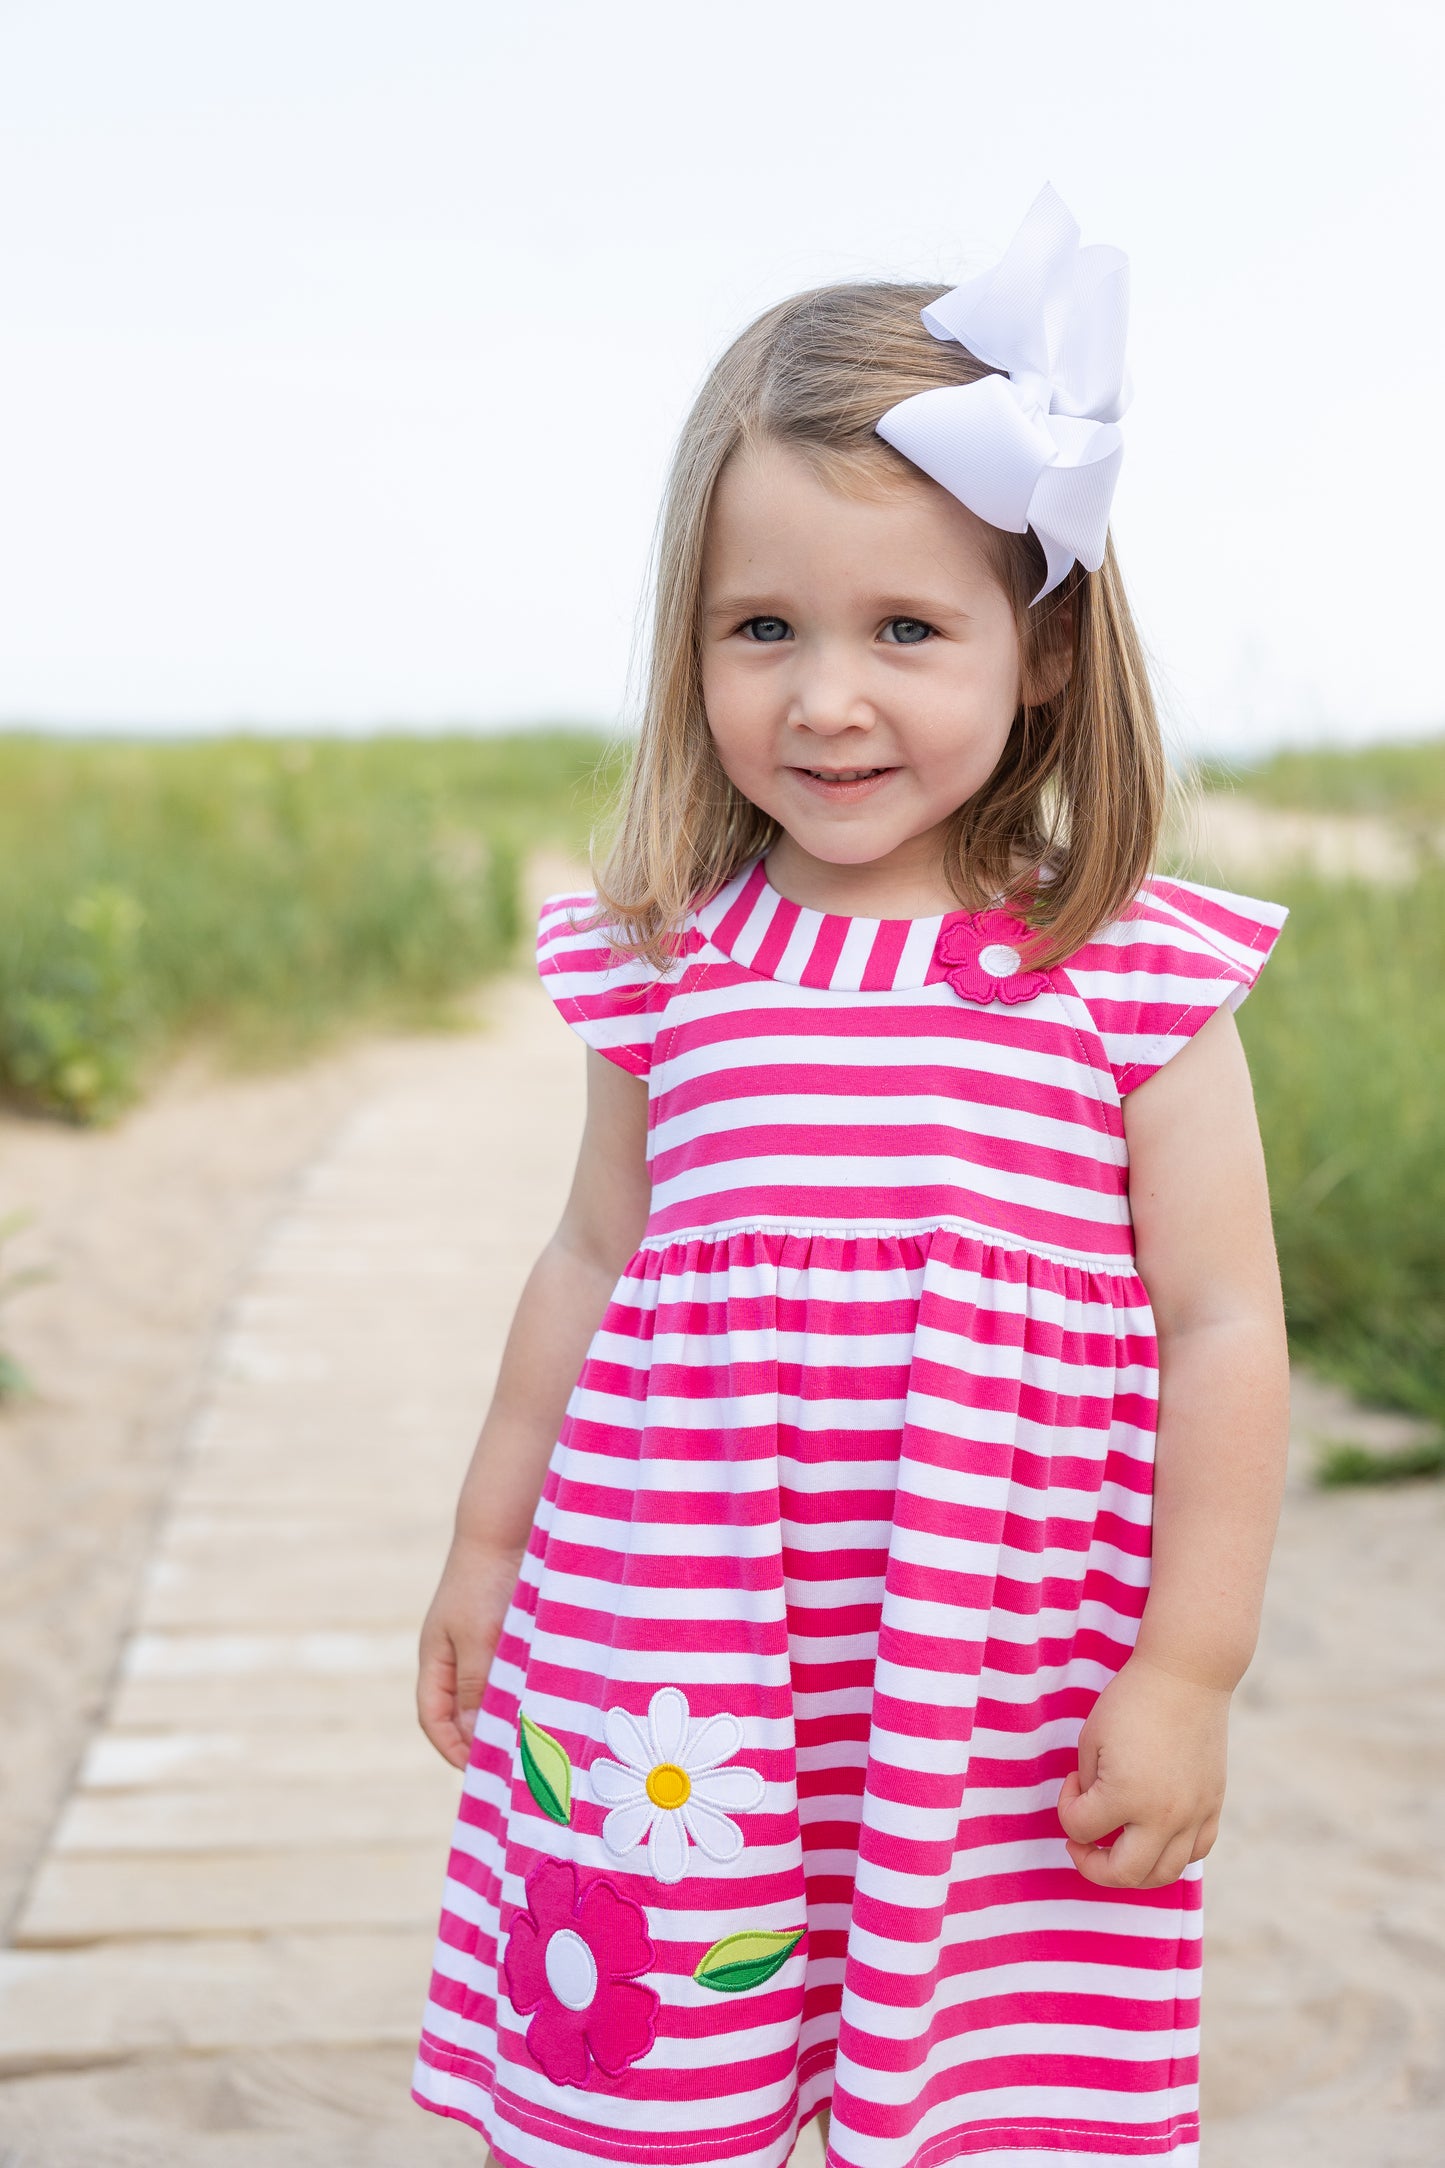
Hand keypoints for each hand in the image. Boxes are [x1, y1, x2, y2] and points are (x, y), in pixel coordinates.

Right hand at [417, 1534, 525, 1769]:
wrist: (507, 1527)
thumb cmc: (483, 1583)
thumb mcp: (477, 1638)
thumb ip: (476, 1687)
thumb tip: (476, 1738)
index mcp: (435, 1660)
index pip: (434, 1719)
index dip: (451, 1749)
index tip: (480, 1773)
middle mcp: (457, 1656)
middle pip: (465, 1712)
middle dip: (485, 1741)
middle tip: (515, 1768)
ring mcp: (484, 1643)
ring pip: (495, 1695)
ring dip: (511, 1717)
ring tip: (538, 1742)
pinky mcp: (512, 1632)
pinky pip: (517, 1673)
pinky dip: (529, 1691)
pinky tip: (552, 1704)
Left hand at [1056, 1652, 1229, 1888]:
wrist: (1187, 1676)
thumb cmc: (1131, 1701)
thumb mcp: (1092, 1740)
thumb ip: (1091, 1788)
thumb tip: (1096, 1818)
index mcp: (1126, 1796)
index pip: (1081, 1829)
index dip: (1067, 1806)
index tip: (1075, 1779)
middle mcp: (1164, 1816)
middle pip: (1123, 1875)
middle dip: (1092, 1865)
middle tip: (1082, 1842)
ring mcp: (1194, 1815)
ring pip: (1163, 1875)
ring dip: (1134, 1871)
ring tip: (1117, 1849)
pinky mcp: (1213, 1806)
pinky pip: (1195, 1852)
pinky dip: (1171, 1855)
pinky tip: (1154, 1836)